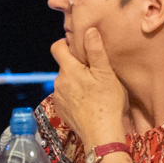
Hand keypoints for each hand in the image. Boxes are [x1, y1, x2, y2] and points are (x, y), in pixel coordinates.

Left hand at [48, 26, 126, 144]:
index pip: (57, 48)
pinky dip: (74, 95)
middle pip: (64, 66)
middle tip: (94, 70)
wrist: (101, 133)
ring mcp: (58, 97)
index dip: (65, 43)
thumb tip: (89, 30)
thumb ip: (96, 50)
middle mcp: (58, 82)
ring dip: (75, 81)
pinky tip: (88, 101)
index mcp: (68, 70)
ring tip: (93, 87)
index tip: (79, 46)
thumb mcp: (106, 73)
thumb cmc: (106, 101)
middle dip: (76, 65)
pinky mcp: (61, 110)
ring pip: (65, 81)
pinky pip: (65, 96)